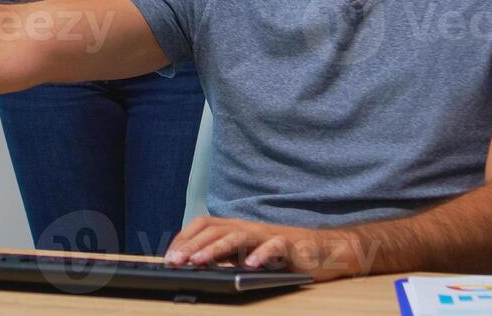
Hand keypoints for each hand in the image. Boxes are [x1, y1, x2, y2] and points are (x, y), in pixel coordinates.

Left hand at [166, 216, 363, 279]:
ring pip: (238, 236)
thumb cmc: (281, 254)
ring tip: (199, 261)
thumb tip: (194, 266)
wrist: (323, 250)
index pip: (203, 226)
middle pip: (215, 230)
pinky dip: (261, 256)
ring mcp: (267, 235)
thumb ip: (225, 257)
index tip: (169, 256)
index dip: (184, 238)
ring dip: (216, 248)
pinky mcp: (289, 245)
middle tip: (175, 260)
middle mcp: (248, 228)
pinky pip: (274, 247)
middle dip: (191, 245)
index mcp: (236, 229)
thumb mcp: (246, 255)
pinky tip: (250, 266)